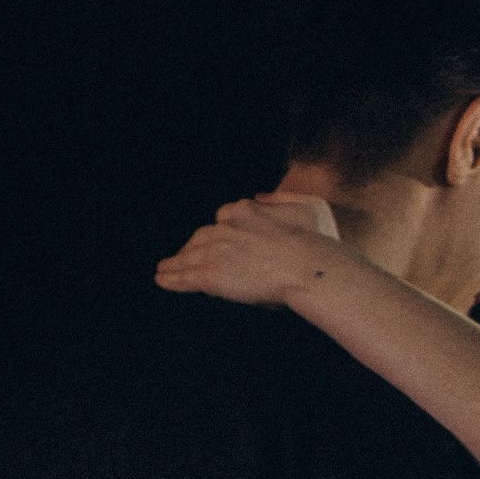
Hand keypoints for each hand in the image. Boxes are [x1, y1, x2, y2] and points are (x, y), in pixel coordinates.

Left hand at [154, 193, 342, 305]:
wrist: (309, 265)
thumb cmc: (317, 242)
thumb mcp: (305, 207)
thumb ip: (280, 200)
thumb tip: (261, 196)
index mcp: (247, 211)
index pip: (223, 219)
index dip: (219, 232)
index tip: (215, 240)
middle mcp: (227, 227)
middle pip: (201, 237)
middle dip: (191, 248)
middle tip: (183, 257)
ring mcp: (217, 250)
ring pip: (189, 257)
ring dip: (175, 264)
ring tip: (164, 271)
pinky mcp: (212, 274)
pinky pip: (187, 277)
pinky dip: (172, 280)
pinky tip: (162, 281)